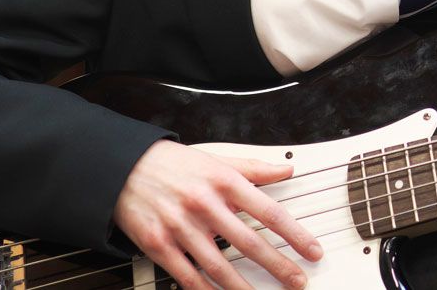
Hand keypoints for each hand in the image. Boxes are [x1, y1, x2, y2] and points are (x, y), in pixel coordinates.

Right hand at [113, 140, 321, 289]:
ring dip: (243, 287)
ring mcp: (181, 227)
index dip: (295, 235)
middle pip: (249, 243)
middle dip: (278, 266)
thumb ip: (255, 168)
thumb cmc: (174, 164)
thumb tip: (287, 168)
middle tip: (298, 281)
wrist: (124, 167)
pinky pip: (186, 275)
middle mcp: (205, 205)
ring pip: (219, 265)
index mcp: (224, 182)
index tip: (312, 251)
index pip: (270, 212)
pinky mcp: (158, 244)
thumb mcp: (218, 158)